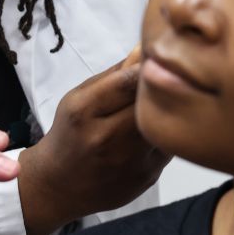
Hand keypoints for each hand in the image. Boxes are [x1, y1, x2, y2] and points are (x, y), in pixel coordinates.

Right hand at [17, 47, 167, 234]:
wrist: (61, 186)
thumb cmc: (70, 134)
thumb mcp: (79, 98)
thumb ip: (114, 75)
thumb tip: (147, 48)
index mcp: (84, 112)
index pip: (128, 80)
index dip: (149, 66)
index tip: (159, 56)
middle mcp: (106, 138)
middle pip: (151, 102)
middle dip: (164, 85)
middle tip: (172, 74)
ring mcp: (129, 161)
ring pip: (166, 123)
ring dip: (171, 108)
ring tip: (169, 100)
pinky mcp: (148, 176)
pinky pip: (170, 145)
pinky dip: (171, 132)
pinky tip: (161, 127)